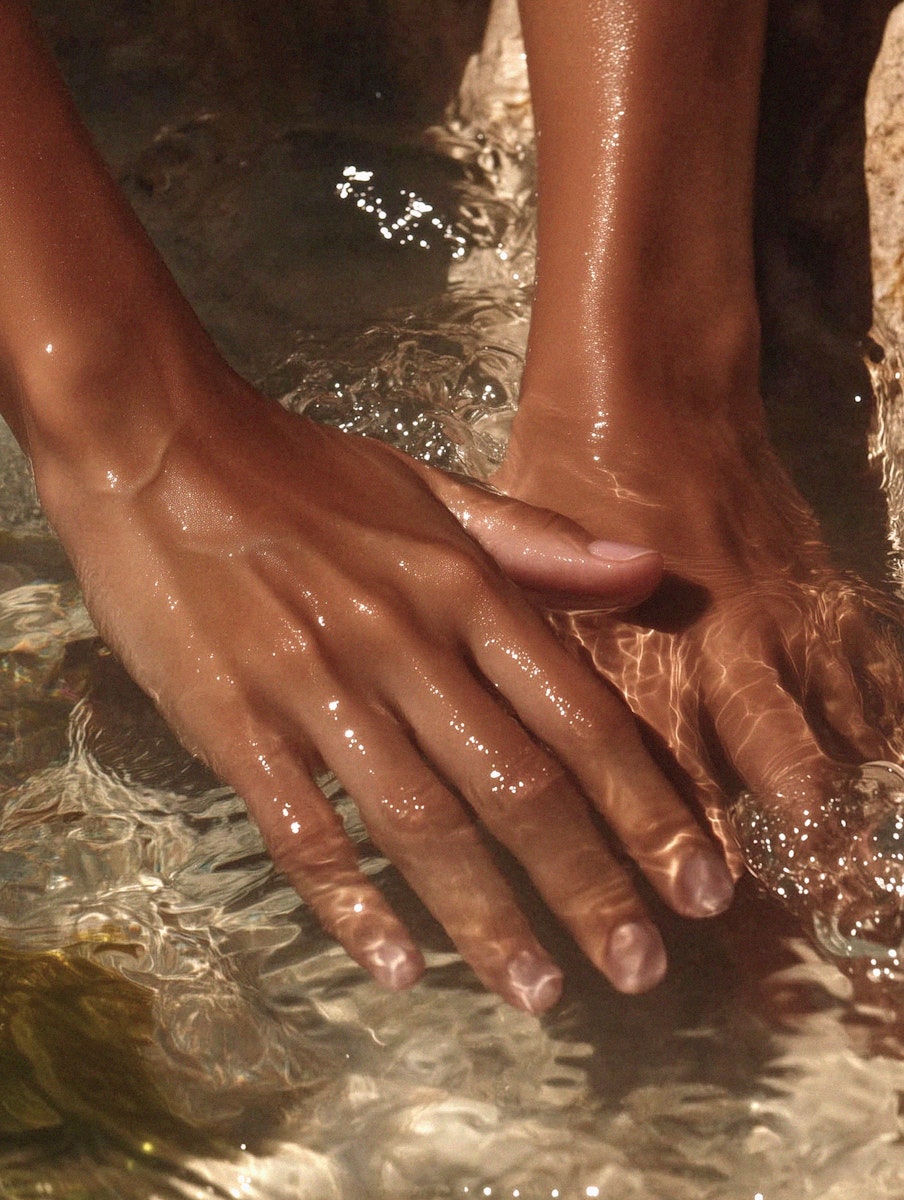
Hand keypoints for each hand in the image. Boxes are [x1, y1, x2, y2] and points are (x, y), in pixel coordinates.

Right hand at [34, 375, 733, 1011]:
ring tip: (540, 993)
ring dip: (488, 918)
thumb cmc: (298, 468)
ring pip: (423, 823)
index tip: (697, 884)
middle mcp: (405, 643)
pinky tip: (395, 966)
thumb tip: (646, 569)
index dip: (648, 809)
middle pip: (519, 788)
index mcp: (461, 587)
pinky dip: (351, 905)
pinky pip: (304, 831)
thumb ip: (538, 540)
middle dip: (589, 888)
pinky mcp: (234, 722)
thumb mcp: (428, 487)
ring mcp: (317, 687)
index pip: (580, 718)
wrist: (156, 442)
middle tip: (640, 970)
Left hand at [494, 410, 903, 874]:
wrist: (647, 388)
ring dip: (861, 807)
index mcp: (637, 653)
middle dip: (795, 853)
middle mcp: (721, 652)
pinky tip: (897, 769)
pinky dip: (894, 723)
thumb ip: (538, 658)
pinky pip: (880, 668)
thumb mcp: (520, 569)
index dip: (686, 852)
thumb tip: (521, 748)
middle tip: (816, 934)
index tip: (704, 916)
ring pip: (841, 730)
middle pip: (774, 771)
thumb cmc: (565, 481)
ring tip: (876, 885)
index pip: (668, 778)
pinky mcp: (823, 590)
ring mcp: (783, 622)